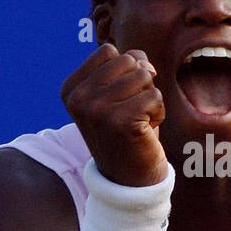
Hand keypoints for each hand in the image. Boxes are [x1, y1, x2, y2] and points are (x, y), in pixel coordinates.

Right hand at [61, 44, 167, 187]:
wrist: (128, 179)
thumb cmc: (127, 130)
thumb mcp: (120, 92)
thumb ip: (129, 65)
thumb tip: (146, 65)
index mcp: (71, 89)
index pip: (108, 51)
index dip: (125, 71)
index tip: (119, 99)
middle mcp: (78, 98)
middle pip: (128, 61)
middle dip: (140, 84)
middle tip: (132, 112)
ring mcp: (96, 110)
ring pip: (144, 76)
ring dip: (150, 99)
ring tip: (138, 121)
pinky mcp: (120, 121)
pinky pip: (155, 96)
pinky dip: (159, 113)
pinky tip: (145, 132)